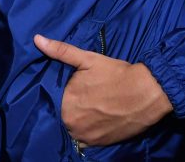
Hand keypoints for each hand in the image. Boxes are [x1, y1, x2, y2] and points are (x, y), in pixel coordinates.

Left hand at [33, 34, 172, 147]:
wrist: (147, 93)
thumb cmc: (115, 74)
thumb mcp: (86, 59)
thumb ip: (60, 51)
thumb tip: (37, 39)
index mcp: (65, 104)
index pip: (53, 100)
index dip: (62, 93)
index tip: (73, 88)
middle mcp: (72, 124)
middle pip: (63, 115)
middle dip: (70, 107)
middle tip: (84, 97)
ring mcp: (86, 136)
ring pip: (73, 128)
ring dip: (78, 120)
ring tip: (90, 108)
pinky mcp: (100, 144)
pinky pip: (85, 140)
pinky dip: (88, 131)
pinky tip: (96, 120)